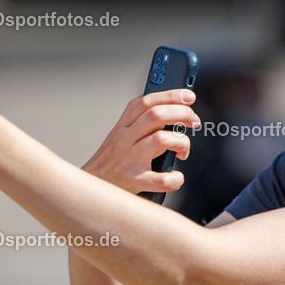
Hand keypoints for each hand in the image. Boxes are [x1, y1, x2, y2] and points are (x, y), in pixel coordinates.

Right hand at [83, 90, 200, 194]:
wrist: (90, 189)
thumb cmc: (110, 163)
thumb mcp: (118, 137)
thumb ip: (139, 123)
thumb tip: (172, 110)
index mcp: (122, 127)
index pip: (146, 101)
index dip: (171, 95)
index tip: (189, 96)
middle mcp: (124, 140)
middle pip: (156, 115)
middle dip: (182, 114)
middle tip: (194, 121)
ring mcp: (129, 160)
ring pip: (161, 139)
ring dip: (181, 142)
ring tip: (183, 151)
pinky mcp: (134, 182)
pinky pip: (162, 178)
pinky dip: (176, 178)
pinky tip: (176, 177)